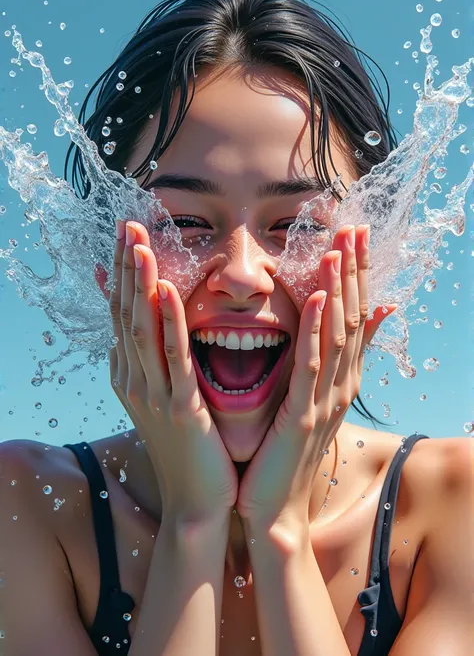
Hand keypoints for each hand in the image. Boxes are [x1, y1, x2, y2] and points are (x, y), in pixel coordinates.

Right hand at [95, 220, 237, 527]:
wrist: (197, 504)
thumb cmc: (188, 449)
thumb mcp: (165, 398)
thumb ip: (158, 361)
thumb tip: (152, 327)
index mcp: (131, 375)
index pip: (123, 313)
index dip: (123, 273)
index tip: (127, 236)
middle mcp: (134, 380)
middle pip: (126, 313)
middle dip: (126, 267)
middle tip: (127, 225)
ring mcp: (153, 395)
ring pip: (142, 329)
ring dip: (140, 284)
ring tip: (139, 245)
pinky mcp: (179, 409)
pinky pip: (173, 359)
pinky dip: (168, 323)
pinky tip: (167, 292)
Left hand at [236, 224, 396, 539]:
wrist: (274, 511)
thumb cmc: (286, 455)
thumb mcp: (312, 404)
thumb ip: (325, 365)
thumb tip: (338, 331)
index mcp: (340, 381)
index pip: (355, 317)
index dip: (357, 276)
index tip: (355, 237)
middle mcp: (341, 386)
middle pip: (353, 318)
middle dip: (353, 273)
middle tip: (355, 230)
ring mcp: (325, 402)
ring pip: (336, 335)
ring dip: (338, 289)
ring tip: (338, 250)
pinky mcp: (302, 417)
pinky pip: (309, 366)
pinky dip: (314, 330)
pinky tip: (314, 299)